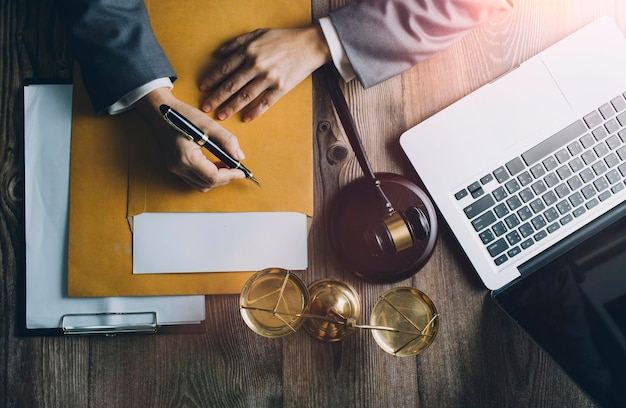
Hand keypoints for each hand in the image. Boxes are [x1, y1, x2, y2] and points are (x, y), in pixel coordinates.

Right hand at [137, 87, 245, 191]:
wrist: (161, 111)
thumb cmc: (183, 115)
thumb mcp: (209, 124)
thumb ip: (226, 141)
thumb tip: (239, 157)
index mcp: (186, 157)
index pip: (212, 177)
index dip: (230, 176)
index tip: (242, 172)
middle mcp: (178, 167)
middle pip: (207, 184)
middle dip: (225, 178)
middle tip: (236, 167)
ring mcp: (175, 169)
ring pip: (201, 185)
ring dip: (216, 179)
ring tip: (226, 165)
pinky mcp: (175, 167)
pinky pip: (195, 180)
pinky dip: (207, 176)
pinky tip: (215, 164)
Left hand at [200, 25, 330, 121]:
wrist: (309, 45)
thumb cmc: (283, 39)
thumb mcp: (258, 33)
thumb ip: (237, 43)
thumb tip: (219, 53)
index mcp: (249, 51)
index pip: (225, 68)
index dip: (212, 79)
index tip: (203, 88)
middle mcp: (256, 65)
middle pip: (231, 85)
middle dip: (216, 97)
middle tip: (205, 107)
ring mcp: (269, 77)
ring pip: (245, 96)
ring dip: (230, 107)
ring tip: (220, 115)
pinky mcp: (281, 87)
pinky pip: (265, 103)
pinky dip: (254, 112)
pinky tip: (245, 118)